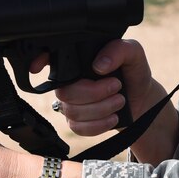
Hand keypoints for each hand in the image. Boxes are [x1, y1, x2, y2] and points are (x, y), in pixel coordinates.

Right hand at [35, 39, 178, 163]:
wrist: (141, 99)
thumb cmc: (132, 71)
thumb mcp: (133, 53)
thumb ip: (119, 50)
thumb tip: (99, 65)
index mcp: (80, 59)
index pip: (51, 57)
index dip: (39, 60)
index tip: (37, 67)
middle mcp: (70, 80)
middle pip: (66, 92)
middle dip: (95, 93)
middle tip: (117, 86)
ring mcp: (70, 103)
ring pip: (72, 111)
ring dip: (102, 108)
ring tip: (120, 100)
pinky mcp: (76, 122)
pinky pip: (78, 127)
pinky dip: (99, 124)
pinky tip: (113, 117)